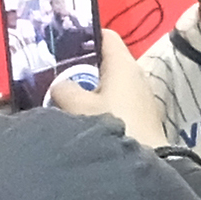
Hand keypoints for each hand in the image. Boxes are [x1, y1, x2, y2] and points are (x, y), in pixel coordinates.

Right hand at [47, 27, 165, 140]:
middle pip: (105, 61)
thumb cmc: (112, 125)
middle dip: (81, 65)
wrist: (145, 165)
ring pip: (110, 84)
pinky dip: (101, 105)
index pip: (106, 35)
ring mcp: (142, 98)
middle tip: (55, 72)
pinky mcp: (143, 118)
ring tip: (65, 96)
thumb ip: (63, 89)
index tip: (62, 41)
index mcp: (123, 63)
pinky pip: (117, 103)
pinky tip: (84, 118)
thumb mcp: (77, 105)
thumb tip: (61, 86)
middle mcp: (136, 75)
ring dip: (89, 89)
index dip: (85, 34)